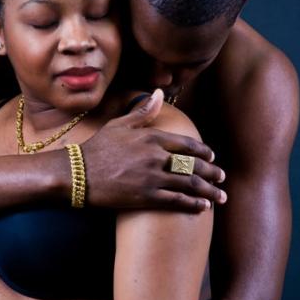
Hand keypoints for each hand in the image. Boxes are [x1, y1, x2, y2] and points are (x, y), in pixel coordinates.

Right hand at [82, 89, 226, 211]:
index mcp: (151, 137)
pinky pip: (177, 201)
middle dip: (212, 173)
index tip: (212, 157)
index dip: (203, 151)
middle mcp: (156, 156)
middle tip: (222, 178)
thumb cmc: (97, 148)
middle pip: (193, 165)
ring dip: (209, 191)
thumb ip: (143, 112)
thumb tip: (159, 93)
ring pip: (190, 184)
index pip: (186, 144)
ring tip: (220, 197)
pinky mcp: (146, 197)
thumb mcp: (119, 124)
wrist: (77, 173)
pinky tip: (203, 207)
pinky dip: (193, 204)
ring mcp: (152, 177)